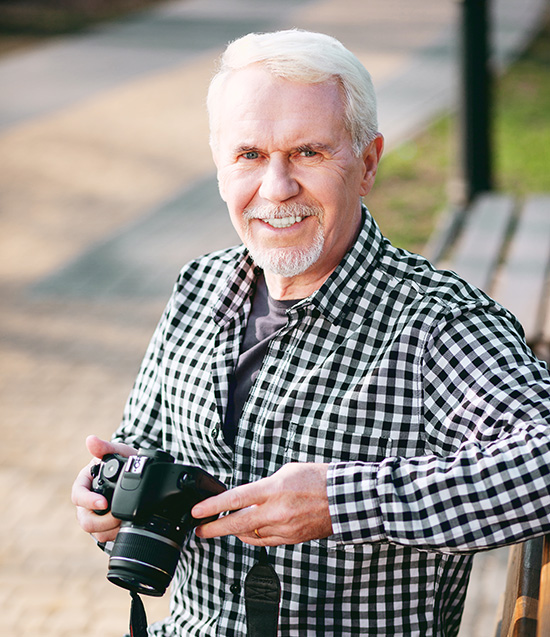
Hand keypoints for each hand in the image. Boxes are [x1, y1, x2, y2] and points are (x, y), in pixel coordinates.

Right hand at [71, 435, 135, 542]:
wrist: (139, 473)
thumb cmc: (124, 461)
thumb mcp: (118, 451)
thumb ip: (105, 447)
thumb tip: (90, 440)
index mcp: (84, 483)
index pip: (78, 495)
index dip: (89, 501)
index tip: (104, 502)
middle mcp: (86, 502)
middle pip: (85, 520)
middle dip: (103, 521)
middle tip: (121, 516)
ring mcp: (94, 516)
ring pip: (95, 532)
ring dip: (111, 529)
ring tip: (126, 520)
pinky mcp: (104, 527)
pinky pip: (105, 537)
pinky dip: (116, 534)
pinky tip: (127, 527)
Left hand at [192, 463, 331, 545]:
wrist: (345, 498)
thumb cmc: (319, 479)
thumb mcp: (287, 471)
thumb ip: (265, 485)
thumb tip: (252, 495)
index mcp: (273, 489)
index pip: (234, 499)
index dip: (212, 506)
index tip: (198, 511)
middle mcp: (275, 511)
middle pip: (236, 524)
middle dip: (214, 529)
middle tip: (200, 530)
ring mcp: (284, 528)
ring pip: (250, 535)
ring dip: (234, 532)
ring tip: (222, 528)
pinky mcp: (292, 539)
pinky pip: (265, 541)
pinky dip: (252, 537)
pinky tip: (245, 533)